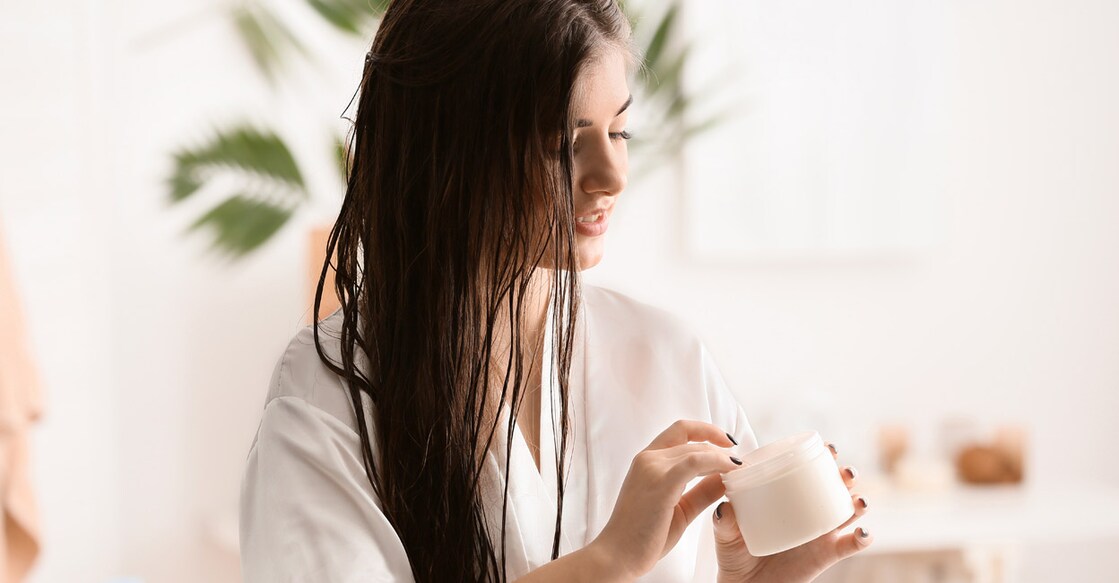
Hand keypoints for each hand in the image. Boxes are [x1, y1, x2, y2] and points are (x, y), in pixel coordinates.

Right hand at [589, 420, 742, 579]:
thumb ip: (701, 491)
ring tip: (740, 469)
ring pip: (697, 449)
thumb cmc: (643, 536)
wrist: (617, 555)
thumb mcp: (680, 508)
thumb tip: (726, 478)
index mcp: (647, 461)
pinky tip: (732, 471)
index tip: (727, 442)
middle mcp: (648, 459)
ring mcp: (652, 469)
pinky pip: (696, 462)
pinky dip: (717, 462)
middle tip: (741, 463)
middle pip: (693, 441)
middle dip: (721, 448)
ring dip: (722, 456)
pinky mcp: (661, 483)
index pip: (680, 431)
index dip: (707, 431)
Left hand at [712, 442, 872, 582]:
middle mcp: (807, 511)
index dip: (822, 456)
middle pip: (835, 486)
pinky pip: (851, 545)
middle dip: (846, 475)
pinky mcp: (826, 555)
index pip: (806, 470)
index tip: (828, 448)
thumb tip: (726, 506)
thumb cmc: (735, 554)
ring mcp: (819, 532)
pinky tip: (862, 533)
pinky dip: (862, 538)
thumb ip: (725, 521)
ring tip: (858, 500)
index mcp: (786, 497)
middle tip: (845, 472)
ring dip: (859, 501)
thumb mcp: (726, 533)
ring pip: (848, 511)